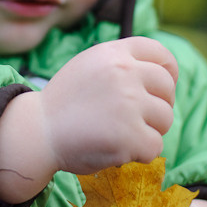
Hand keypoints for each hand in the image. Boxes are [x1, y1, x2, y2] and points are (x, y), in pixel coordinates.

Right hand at [0, 36, 176, 203]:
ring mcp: (129, 104)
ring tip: (121, 134)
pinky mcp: (131, 135)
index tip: (163, 87)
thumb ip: (121, 63)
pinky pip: (155, 147)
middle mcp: (124, 73)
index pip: (160, 54)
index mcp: (113, 53)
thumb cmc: (64, 103)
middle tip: (137, 118)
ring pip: (166, 118)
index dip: (168, 71)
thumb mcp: (89, 66)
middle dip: (158, 105)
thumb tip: (164, 74)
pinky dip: (140, 153)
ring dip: (149, 130)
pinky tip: (117, 150)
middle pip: (167, 88)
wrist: (37, 132)